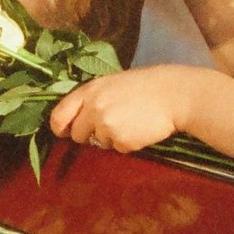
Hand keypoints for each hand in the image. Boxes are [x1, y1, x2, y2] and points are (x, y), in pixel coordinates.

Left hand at [49, 67, 186, 154]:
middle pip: (77, 135)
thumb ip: (93, 98)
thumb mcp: (112, 83)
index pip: (58, 115)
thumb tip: (76, 119)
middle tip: (109, 125)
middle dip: (88, 134)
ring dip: (112, 137)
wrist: (175, 95)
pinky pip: (118, 149)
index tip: (65, 131)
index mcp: (89, 90)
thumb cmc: (145, 86)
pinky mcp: (122, 141)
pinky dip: (128, 143)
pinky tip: (140, 129)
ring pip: (99, 143)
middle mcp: (94, 109)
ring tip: (131, 121)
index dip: (60, 127)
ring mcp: (107, 126)